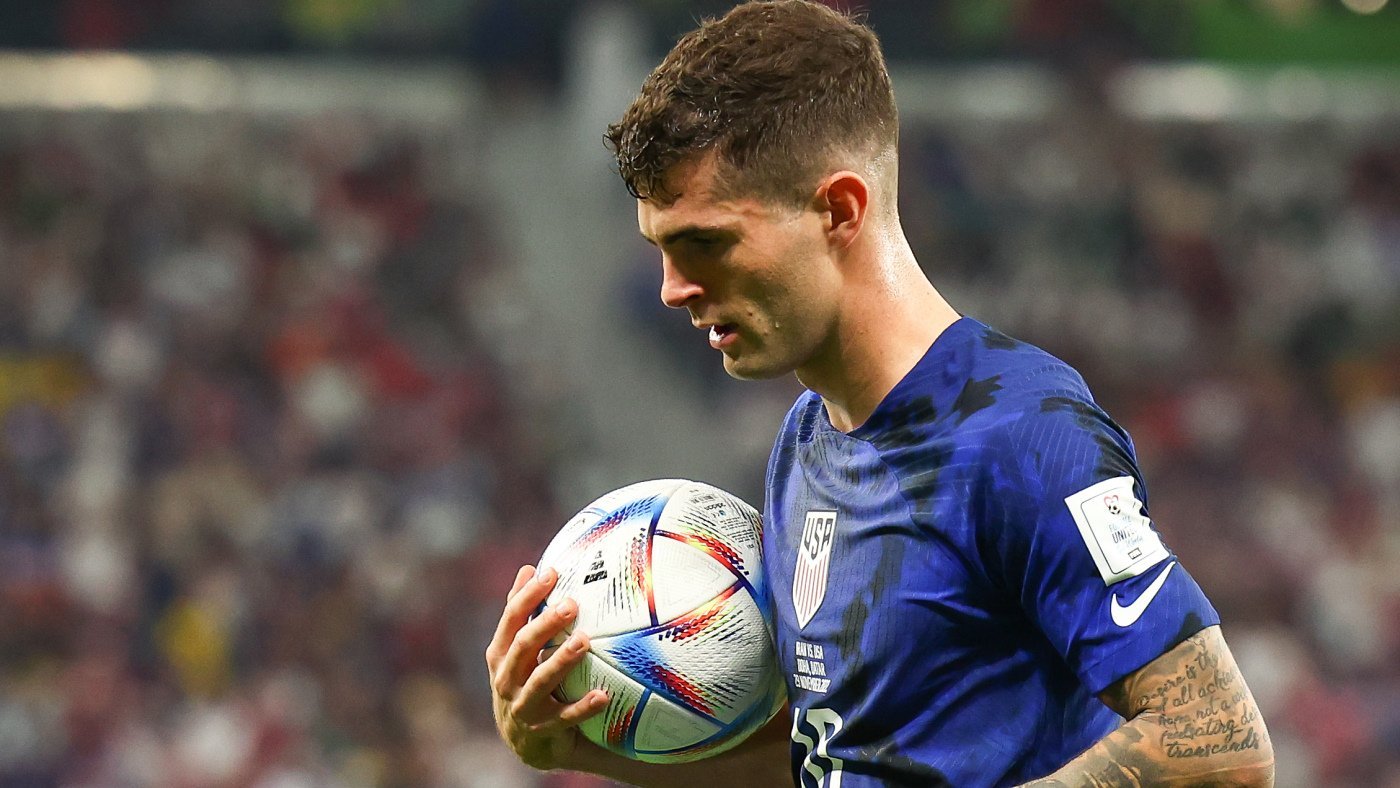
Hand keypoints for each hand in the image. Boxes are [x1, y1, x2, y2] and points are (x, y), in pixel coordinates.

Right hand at [486, 564, 609, 770]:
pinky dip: (583, 707)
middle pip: (523, 646)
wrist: (525, 740)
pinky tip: (603, 696)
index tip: (551, 573)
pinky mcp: (542, 729)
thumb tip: (528, 569)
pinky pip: (565, 717)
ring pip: (540, 681)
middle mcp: (505, 679)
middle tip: (570, 605)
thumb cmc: (524, 680)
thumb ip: (521, 612)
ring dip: (562, 660)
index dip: (528, 595)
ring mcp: (522, 706)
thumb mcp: (517, 649)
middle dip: (545, 624)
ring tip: (584, 641)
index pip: (510, 619)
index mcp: (499, 654)